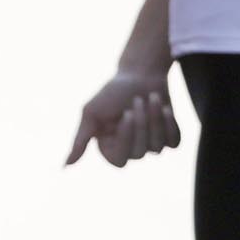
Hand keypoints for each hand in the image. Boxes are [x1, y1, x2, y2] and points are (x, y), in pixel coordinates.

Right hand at [66, 68, 182, 166]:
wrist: (140, 72)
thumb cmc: (112, 91)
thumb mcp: (91, 113)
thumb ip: (80, 140)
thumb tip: (65, 166)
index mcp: (109, 146)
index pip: (120, 160)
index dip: (126, 138)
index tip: (127, 114)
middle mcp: (129, 148)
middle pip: (140, 152)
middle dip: (142, 123)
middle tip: (137, 100)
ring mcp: (150, 144)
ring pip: (157, 147)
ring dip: (155, 119)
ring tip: (150, 97)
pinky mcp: (168, 137)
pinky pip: (173, 142)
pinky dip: (169, 124)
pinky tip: (164, 108)